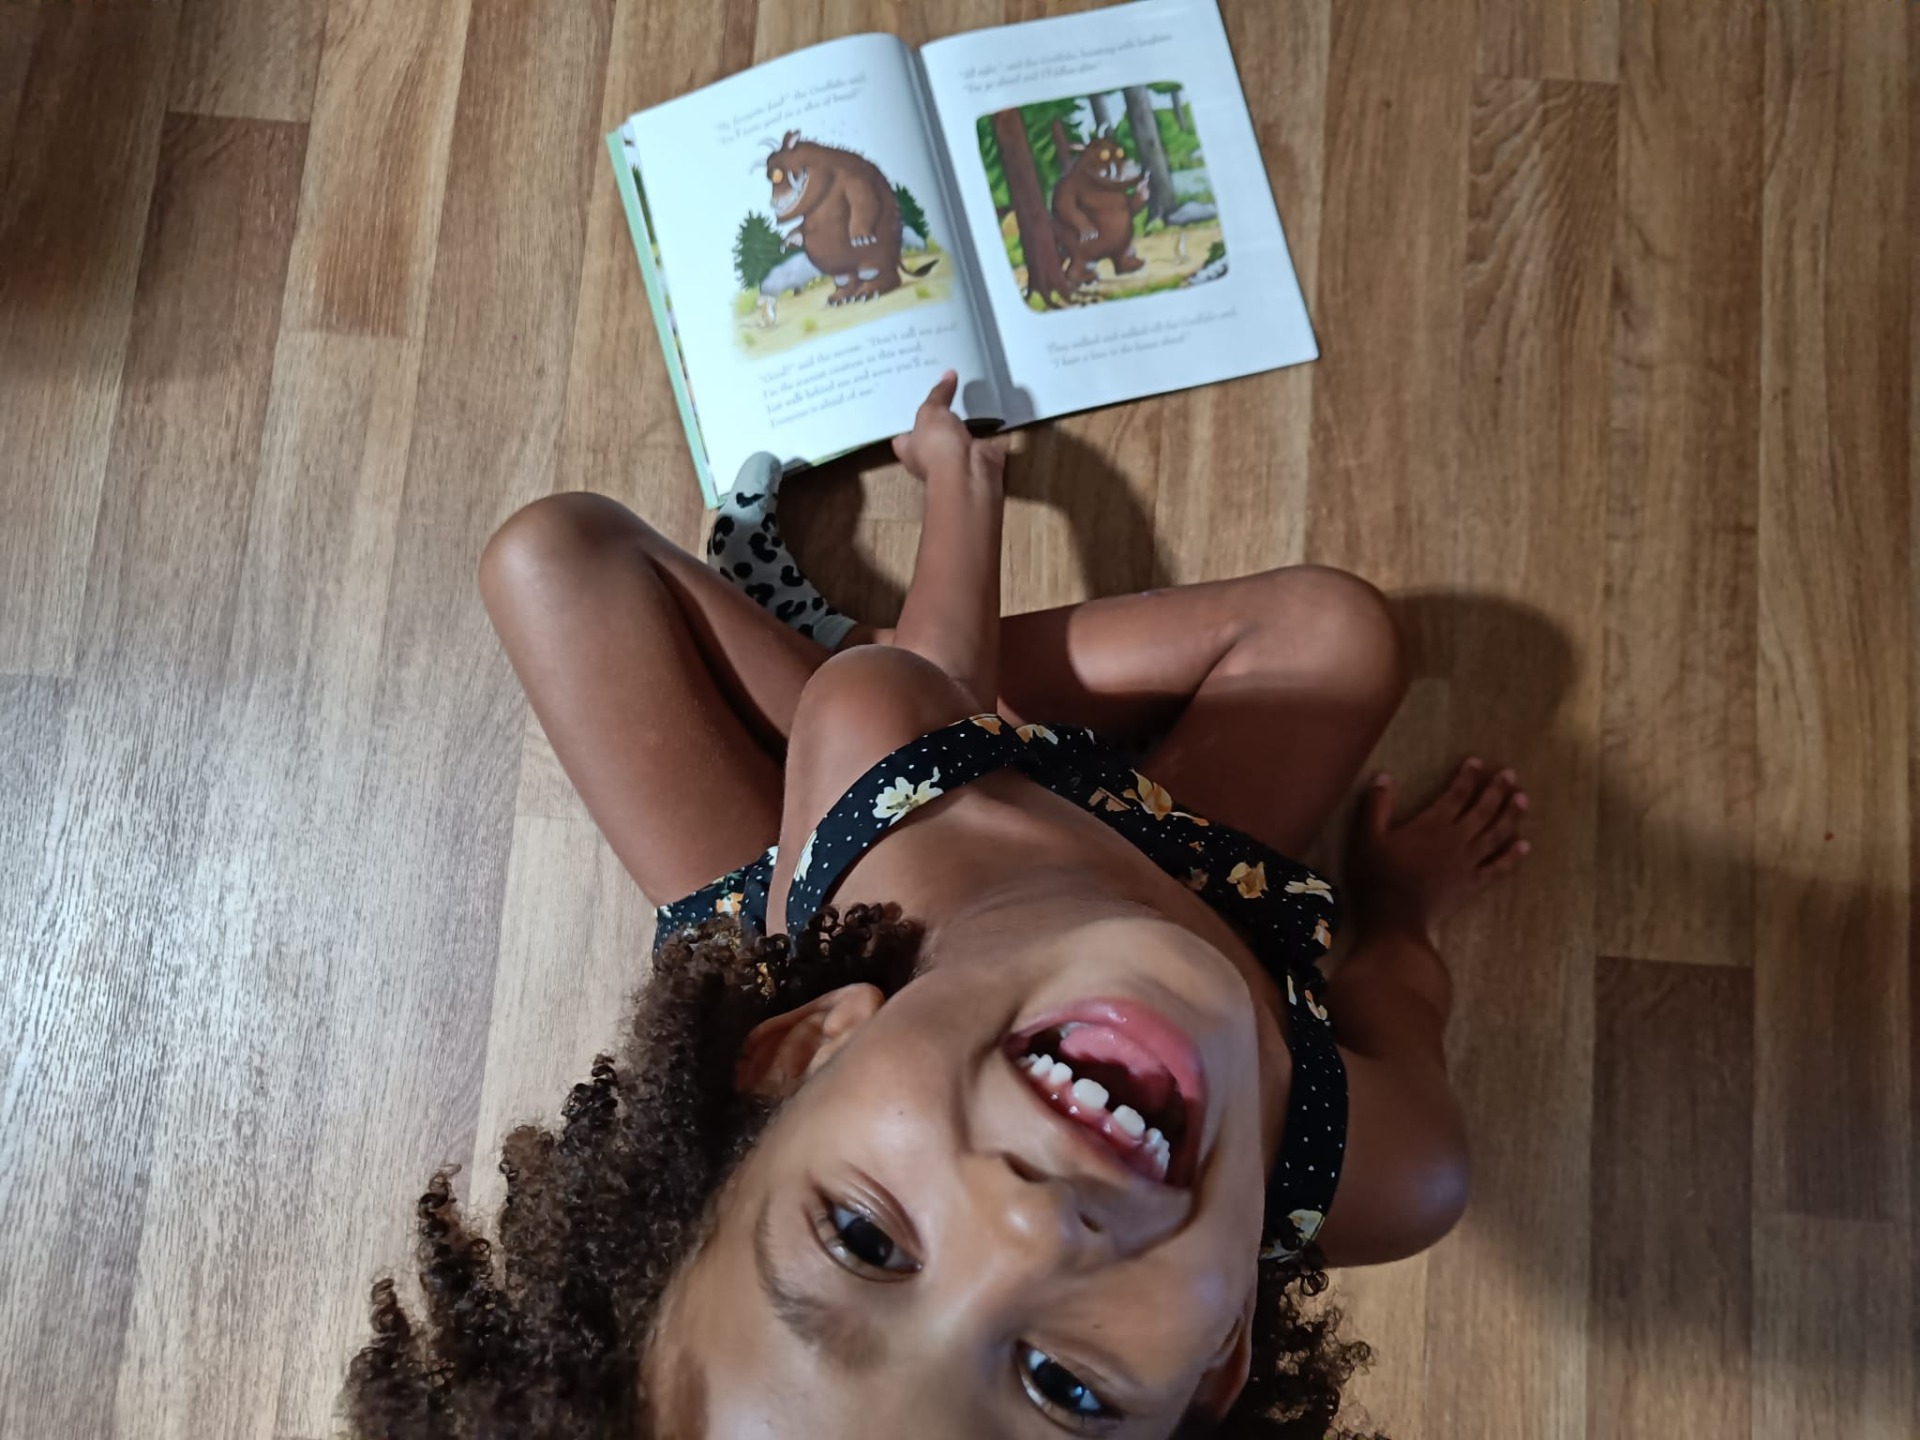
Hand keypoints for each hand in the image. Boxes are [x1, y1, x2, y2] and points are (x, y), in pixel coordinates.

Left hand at [891, 370, 1006, 482]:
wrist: (969, 472)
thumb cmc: (936, 445)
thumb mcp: (930, 412)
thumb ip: (938, 393)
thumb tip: (949, 374)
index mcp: (909, 449)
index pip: (903, 432)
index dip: (907, 415)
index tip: (914, 394)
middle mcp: (930, 455)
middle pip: (932, 429)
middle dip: (938, 413)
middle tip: (942, 385)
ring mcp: (956, 456)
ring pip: (958, 431)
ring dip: (964, 417)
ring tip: (966, 386)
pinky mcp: (978, 454)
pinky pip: (982, 433)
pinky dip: (987, 421)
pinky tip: (988, 401)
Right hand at [1344, 759, 1530, 937]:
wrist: (1394, 920)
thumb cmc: (1376, 877)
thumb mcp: (1366, 837)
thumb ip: (1376, 805)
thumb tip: (1384, 776)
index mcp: (1432, 825)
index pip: (1456, 794)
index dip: (1468, 776)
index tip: (1477, 762)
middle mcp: (1456, 840)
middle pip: (1482, 810)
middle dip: (1497, 790)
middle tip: (1510, 774)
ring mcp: (1468, 863)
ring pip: (1496, 834)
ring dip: (1511, 816)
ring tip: (1523, 800)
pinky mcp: (1472, 885)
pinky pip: (1498, 868)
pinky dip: (1512, 856)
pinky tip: (1525, 845)